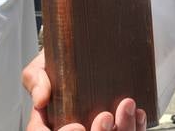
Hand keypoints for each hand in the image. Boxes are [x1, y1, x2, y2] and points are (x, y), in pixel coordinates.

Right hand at [24, 51, 145, 130]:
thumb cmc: (57, 62)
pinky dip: (136, 126)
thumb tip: (41, 98)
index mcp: (49, 123)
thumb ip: (36, 80)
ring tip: (127, 106)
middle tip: (106, 117)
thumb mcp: (40, 67)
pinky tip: (139, 112)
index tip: (76, 126)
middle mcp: (76, 129)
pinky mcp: (117, 125)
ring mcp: (97, 128)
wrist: (79, 51)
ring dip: (123, 129)